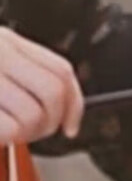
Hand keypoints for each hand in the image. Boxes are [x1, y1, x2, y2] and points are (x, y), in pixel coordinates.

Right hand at [0, 27, 83, 144]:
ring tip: (12, 132)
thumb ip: (24, 74)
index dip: (75, 103)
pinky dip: (9, 138)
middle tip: (37, 131)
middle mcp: (0, 53)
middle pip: (54, 91)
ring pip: (33, 114)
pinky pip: (10, 128)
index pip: (61, 70)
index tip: (72, 124)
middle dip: (52, 121)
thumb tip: (64, 108)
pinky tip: (1, 134)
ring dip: (28, 133)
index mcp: (8, 42)